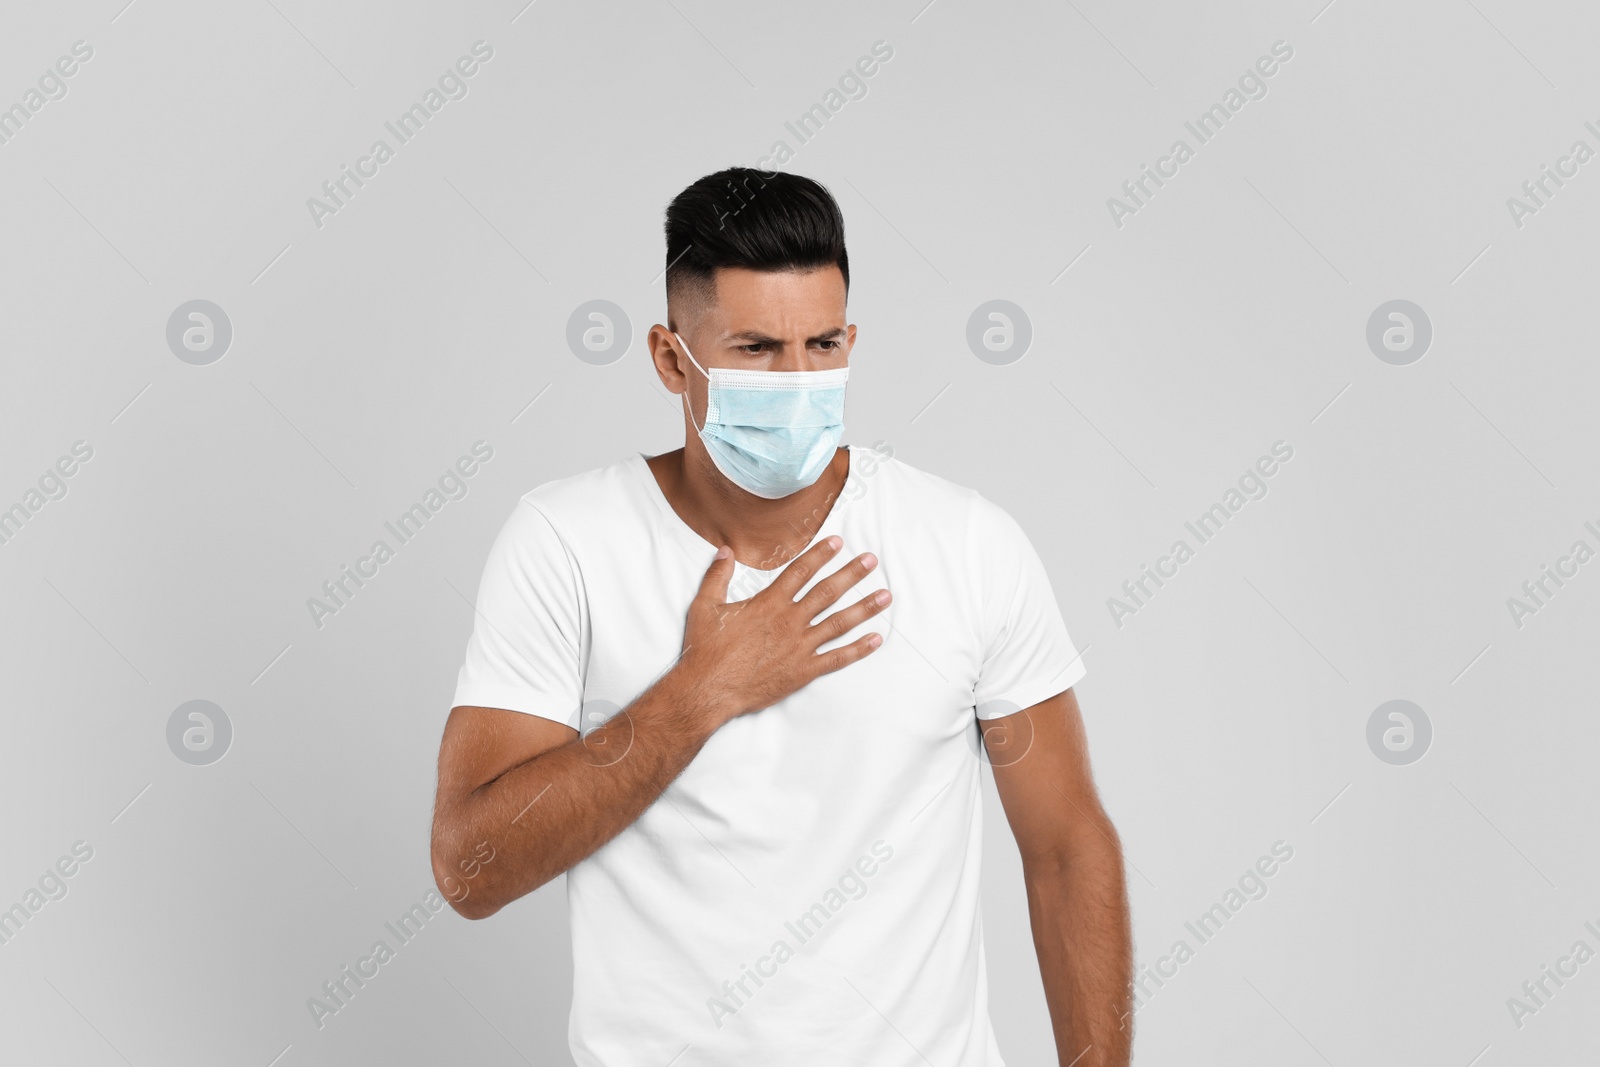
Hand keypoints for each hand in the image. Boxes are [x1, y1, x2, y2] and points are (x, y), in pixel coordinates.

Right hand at [677, 535, 889, 723]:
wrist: (708, 689)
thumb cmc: (706, 649)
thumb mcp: (705, 606)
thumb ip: (717, 576)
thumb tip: (725, 551)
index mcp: (769, 603)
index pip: (801, 571)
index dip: (821, 554)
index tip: (838, 542)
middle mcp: (790, 621)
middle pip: (828, 592)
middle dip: (852, 574)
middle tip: (872, 560)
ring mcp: (800, 647)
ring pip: (839, 623)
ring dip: (864, 608)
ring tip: (886, 596)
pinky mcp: (803, 671)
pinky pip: (837, 658)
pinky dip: (859, 649)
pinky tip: (876, 639)